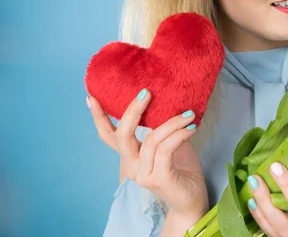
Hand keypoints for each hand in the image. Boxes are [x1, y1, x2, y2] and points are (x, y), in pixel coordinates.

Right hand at [87, 89, 207, 221]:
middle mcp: (132, 165)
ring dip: (172, 122)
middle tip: (146, 92)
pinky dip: (179, 134)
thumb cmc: (182, 169)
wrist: (191, 199)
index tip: (91, 97)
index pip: (108, 136)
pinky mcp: (158, 178)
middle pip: (121, 135)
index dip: (99, 117)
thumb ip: (161, 128)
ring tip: (189, 114)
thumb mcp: (169, 142)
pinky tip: (191, 128)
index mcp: (131, 156)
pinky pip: (166, 149)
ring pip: (150, 140)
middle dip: (132, 111)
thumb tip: (167, 100)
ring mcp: (143, 174)